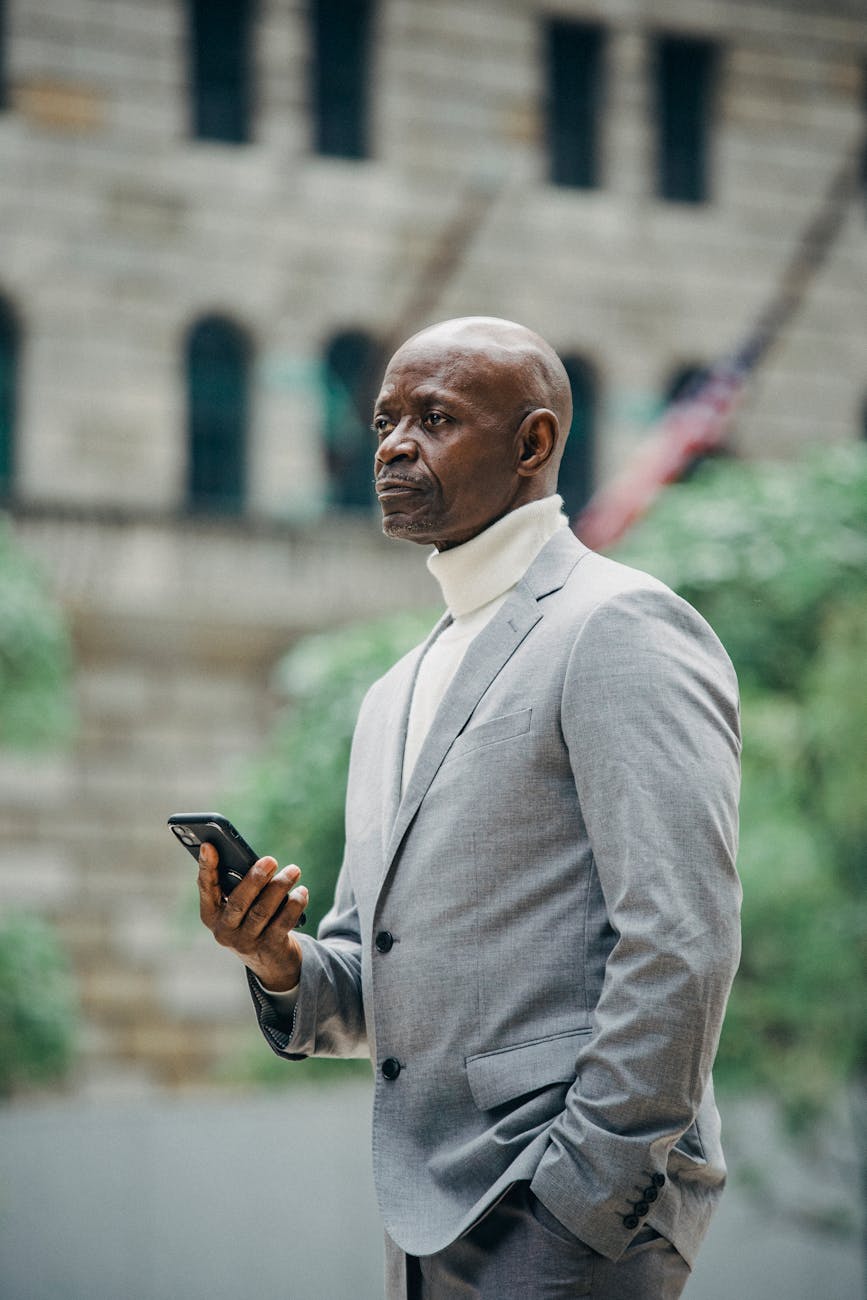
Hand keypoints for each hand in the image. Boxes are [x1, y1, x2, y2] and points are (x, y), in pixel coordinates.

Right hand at [197, 842, 308, 991]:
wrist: (271, 961)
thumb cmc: (253, 919)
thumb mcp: (240, 905)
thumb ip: (240, 884)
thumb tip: (258, 862)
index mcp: (211, 914)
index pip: (206, 887)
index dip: (207, 867)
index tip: (210, 845)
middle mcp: (224, 930)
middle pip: (239, 902)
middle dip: (256, 879)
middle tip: (271, 860)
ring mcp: (245, 942)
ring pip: (263, 911)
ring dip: (280, 887)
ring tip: (294, 870)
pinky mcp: (269, 949)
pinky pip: (283, 923)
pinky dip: (294, 905)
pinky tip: (302, 892)